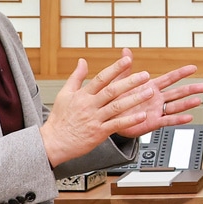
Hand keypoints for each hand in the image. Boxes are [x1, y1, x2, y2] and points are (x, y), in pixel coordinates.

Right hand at [41, 53, 156, 165]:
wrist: (53, 142)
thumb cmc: (60, 119)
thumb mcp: (64, 94)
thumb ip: (76, 77)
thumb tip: (82, 61)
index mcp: (82, 95)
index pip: (101, 78)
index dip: (115, 68)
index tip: (127, 60)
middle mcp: (89, 105)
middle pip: (112, 91)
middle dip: (130, 82)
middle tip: (145, 75)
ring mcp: (95, 119)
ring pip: (117, 107)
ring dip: (134, 99)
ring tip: (149, 92)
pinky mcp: (98, 132)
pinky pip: (116, 124)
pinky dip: (129, 120)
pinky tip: (142, 116)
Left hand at [112, 50, 202, 138]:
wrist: (108, 118)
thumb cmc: (114, 100)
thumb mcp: (119, 81)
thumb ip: (124, 67)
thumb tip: (125, 50)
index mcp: (150, 87)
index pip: (169, 78)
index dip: (181, 73)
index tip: (193, 68)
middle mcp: (156, 99)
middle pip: (177, 92)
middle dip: (191, 89)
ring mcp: (156, 110)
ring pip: (175, 106)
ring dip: (187, 104)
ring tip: (198, 100)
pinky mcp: (153, 122)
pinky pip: (168, 121)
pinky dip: (178, 120)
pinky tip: (188, 117)